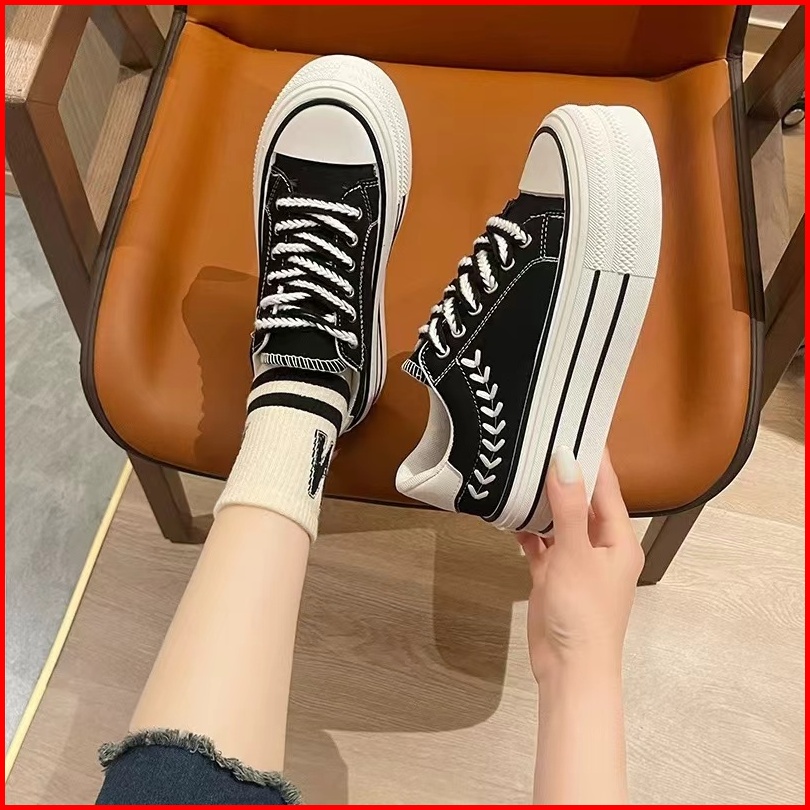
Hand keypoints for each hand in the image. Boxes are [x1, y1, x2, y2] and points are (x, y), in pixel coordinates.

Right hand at [517, 447, 643, 685]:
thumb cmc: (583, 612)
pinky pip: (542, 544)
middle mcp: (600, 545)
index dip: (592, 456)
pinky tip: (508, 513)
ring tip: (521, 468)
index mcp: (618, 538)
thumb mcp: (576, 554)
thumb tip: (565, 458)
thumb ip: (569, 506)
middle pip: (582, 500)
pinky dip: (528, 530)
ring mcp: (576, 562)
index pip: (606, 487)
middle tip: (539, 439)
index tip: (575, 422)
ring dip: (543, 501)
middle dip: (563, 473)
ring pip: (560, 521)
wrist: (570, 670)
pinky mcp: (554, 576)